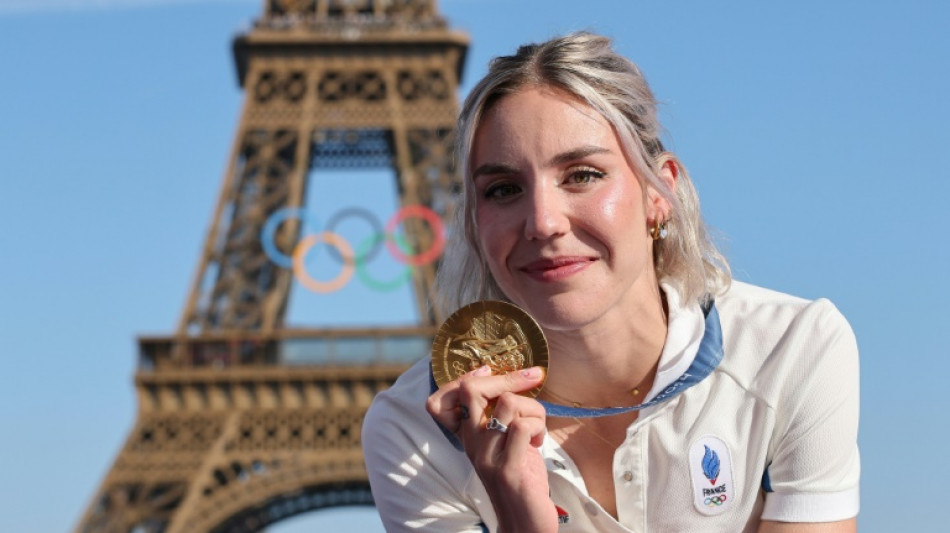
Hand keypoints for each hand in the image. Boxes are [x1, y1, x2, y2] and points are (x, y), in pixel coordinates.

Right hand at [427, 365, 556, 532]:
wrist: (524, 525)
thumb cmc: (522, 481)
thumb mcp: (506, 444)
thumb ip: (503, 417)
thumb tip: (517, 380)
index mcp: (468, 436)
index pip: (441, 399)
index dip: (468, 377)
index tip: (493, 374)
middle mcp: (471, 444)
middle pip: (471, 390)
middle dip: (506, 378)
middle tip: (531, 380)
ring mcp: (486, 456)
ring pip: (506, 403)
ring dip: (533, 408)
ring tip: (537, 425)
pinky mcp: (506, 469)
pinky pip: (521, 427)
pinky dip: (538, 427)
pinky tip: (538, 443)